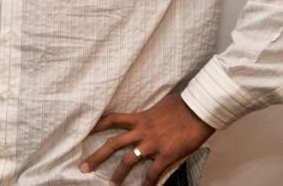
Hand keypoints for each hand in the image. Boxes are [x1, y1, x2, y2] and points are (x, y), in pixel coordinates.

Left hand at [79, 93, 213, 185]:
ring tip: (110, 185)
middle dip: (97, 157)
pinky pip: (153, 173)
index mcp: (140, 117)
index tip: (83, 132)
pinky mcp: (166, 154)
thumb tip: (147, 115)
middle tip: (83, 167)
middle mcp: (142, 131)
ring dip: (118, 175)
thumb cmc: (182, 105)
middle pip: (113, 144)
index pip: (112, 119)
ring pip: (129, 161)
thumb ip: (149, 113)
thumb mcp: (159, 104)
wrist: (199, 110)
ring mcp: (152, 144)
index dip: (96, 126)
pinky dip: (148, 183)